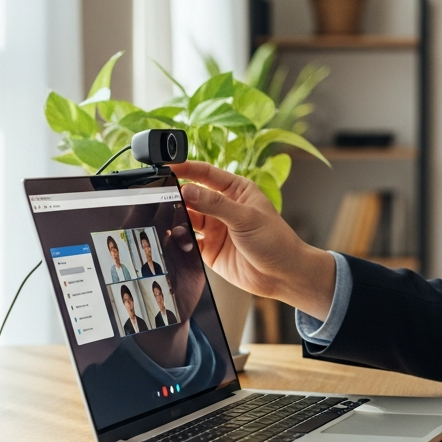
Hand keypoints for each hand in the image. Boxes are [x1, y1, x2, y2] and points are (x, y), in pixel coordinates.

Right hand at [170, 161, 335, 320]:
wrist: (282, 274)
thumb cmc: (275, 240)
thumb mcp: (246, 217)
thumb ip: (216, 205)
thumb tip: (188, 190)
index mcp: (237, 191)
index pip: (207, 174)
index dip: (187, 169)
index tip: (168, 167)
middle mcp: (224, 208)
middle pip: (193, 196)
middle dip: (177, 195)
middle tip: (159, 196)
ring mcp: (215, 228)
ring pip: (187, 218)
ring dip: (176, 219)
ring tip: (166, 219)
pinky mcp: (209, 249)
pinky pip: (187, 242)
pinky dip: (178, 241)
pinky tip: (173, 240)